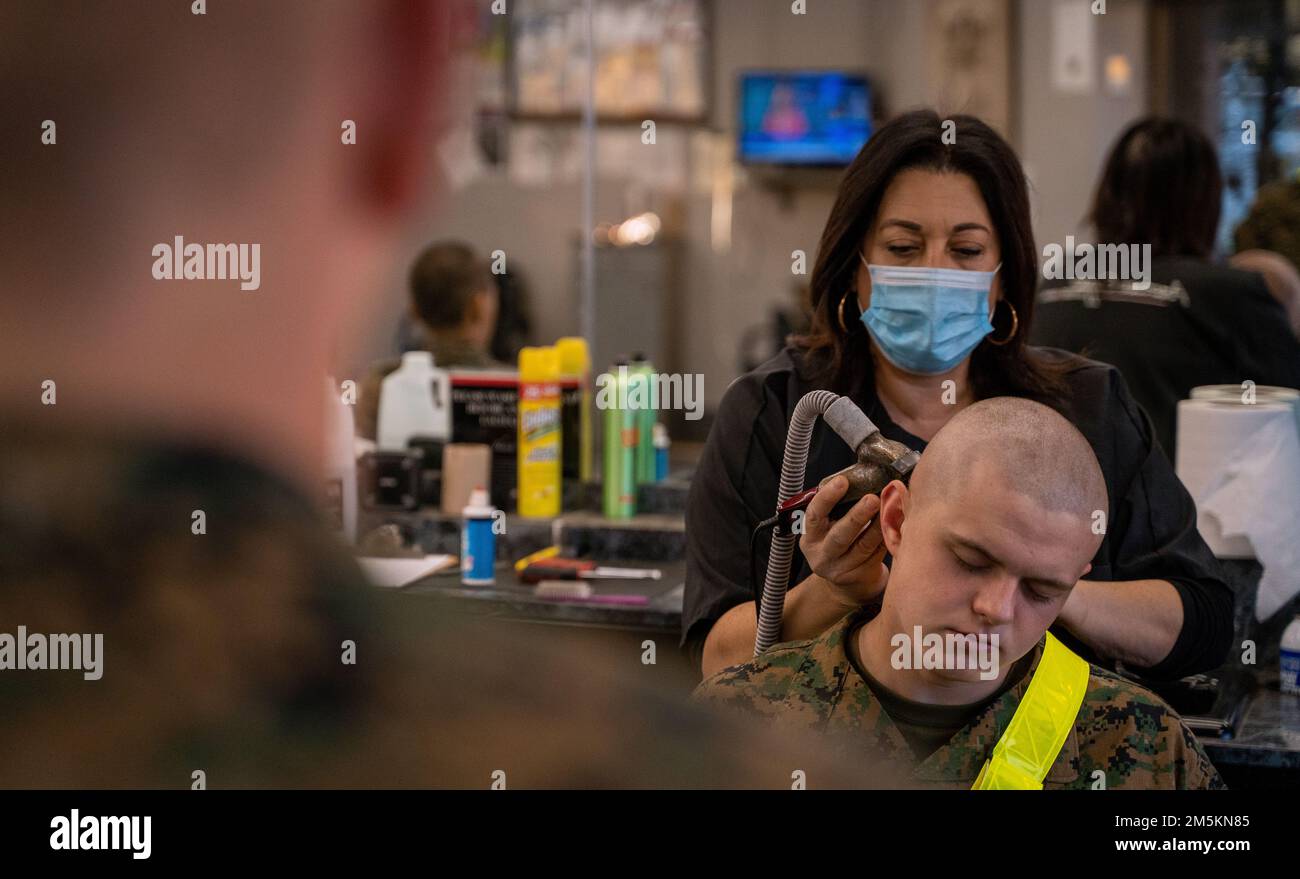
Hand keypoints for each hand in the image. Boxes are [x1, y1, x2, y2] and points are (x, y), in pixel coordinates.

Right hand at [799, 475, 888, 606]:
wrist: (848, 582)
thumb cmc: (841, 545)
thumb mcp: (830, 528)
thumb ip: (839, 509)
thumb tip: (864, 477)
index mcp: (810, 536)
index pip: (814, 515)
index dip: (827, 498)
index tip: (842, 481)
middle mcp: (821, 554)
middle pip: (840, 535)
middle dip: (857, 515)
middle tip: (873, 498)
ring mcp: (840, 569)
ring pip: (862, 546)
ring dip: (878, 526)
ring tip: (890, 508)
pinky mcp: (859, 577)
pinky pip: (876, 555)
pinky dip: (886, 538)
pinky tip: (895, 524)